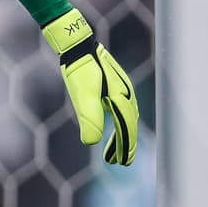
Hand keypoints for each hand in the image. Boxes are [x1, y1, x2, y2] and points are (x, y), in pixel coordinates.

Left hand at [42, 9, 137, 164]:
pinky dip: (119, 123)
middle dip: (126, 144)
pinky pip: (121, 109)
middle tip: (121, 162)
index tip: (121, 162)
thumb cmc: (80, 69)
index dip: (125, 147)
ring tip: (113, 153)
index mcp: (121, 97)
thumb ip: (89, 117)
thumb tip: (90, 142)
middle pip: (130, 124)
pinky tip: (111, 128)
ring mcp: (122, 88)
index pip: (127, 128)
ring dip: (122, 136)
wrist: (77, 44)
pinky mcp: (114, 85)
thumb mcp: (82, 94)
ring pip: (127, 118)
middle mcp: (126, 93)